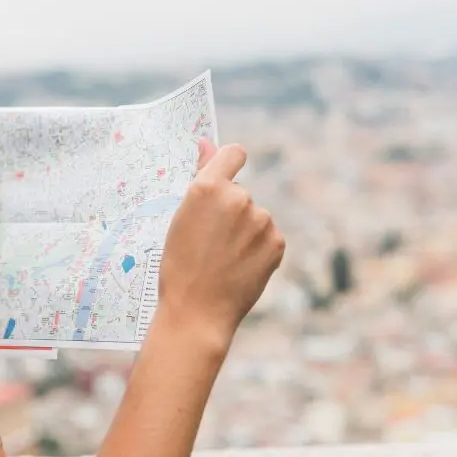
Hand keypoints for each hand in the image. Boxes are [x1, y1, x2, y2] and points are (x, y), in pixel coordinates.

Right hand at [156, 139, 284, 352]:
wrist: (197, 312)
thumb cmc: (179, 266)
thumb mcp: (179, 218)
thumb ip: (200, 177)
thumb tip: (207, 144)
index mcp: (207, 188)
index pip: (232, 154)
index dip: (227, 163)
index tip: (223, 178)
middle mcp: (239, 198)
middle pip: (239, 192)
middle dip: (228, 210)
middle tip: (209, 241)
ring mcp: (261, 220)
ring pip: (254, 216)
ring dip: (243, 230)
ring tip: (222, 258)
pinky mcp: (277, 242)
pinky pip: (267, 236)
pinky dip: (256, 248)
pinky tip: (238, 266)